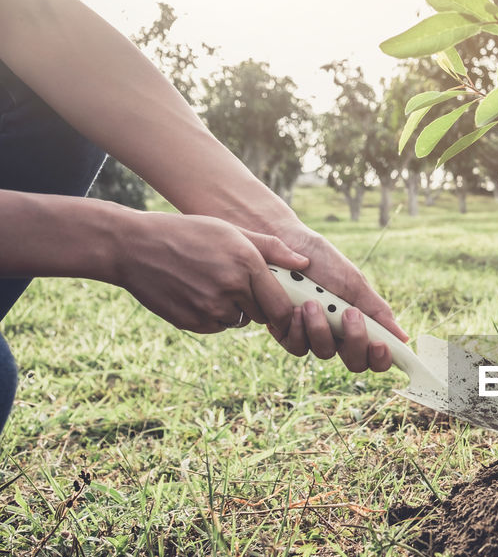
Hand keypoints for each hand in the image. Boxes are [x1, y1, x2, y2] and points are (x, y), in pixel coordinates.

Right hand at [116, 212, 305, 334]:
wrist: (133, 246)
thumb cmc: (187, 233)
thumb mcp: (230, 231)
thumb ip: (271, 249)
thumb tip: (304, 264)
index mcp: (247, 265)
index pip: (281, 305)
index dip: (284, 308)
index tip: (280, 304)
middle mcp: (232, 289)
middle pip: (262, 315)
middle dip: (258, 305)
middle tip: (239, 286)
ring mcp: (210, 308)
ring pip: (238, 321)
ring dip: (234, 310)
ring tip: (212, 283)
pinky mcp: (192, 322)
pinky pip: (216, 326)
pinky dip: (212, 316)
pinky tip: (196, 292)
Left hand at [255, 220, 401, 373]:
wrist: (287, 245)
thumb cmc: (324, 261)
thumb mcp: (355, 284)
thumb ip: (378, 312)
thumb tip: (403, 337)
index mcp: (360, 325)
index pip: (376, 355)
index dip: (381, 358)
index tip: (381, 345)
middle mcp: (338, 336)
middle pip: (355, 362)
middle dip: (355, 342)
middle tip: (350, 314)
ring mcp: (313, 336)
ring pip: (325, 353)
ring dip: (321, 329)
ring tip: (313, 302)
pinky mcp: (288, 333)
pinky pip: (298, 347)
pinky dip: (300, 329)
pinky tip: (296, 308)